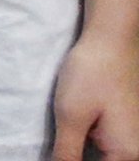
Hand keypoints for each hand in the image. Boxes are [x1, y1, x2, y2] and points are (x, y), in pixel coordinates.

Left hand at [56, 25, 137, 160]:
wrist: (111, 40)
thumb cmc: (92, 75)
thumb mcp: (71, 117)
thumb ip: (66, 153)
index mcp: (127, 153)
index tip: (59, 152)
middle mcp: (135, 149)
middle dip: (78, 156)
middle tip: (61, 142)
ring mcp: (131, 137)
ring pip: (103, 155)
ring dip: (82, 150)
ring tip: (66, 137)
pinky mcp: (124, 125)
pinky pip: (105, 143)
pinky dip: (88, 142)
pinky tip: (75, 131)